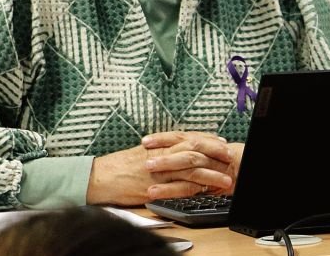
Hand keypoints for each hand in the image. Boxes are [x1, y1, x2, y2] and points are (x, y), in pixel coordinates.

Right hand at [85, 131, 234, 205]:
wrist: (99, 177)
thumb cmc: (118, 165)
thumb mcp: (142, 151)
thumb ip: (160, 150)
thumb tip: (176, 149)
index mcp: (160, 144)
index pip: (189, 138)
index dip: (208, 139)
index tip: (221, 141)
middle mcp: (162, 154)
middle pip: (195, 150)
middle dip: (215, 153)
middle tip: (230, 156)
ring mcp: (159, 171)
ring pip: (192, 170)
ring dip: (211, 175)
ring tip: (225, 180)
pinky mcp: (155, 187)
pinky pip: (178, 188)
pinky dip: (194, 189)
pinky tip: (205, 192)